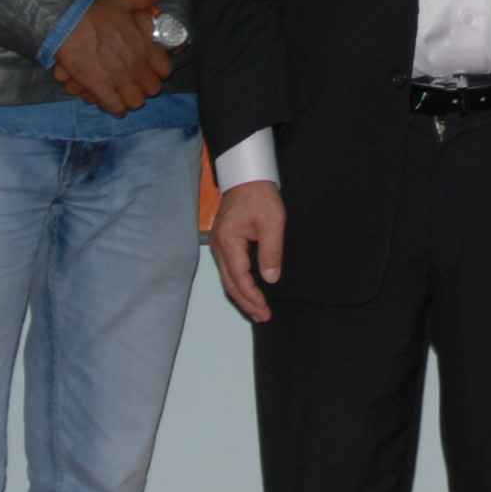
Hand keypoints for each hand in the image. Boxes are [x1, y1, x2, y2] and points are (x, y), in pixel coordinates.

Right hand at [50, 0, 173, 115]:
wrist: (68, 23)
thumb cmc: (96, 12)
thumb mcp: (125, 1)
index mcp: (145, 47)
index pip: (165, 70)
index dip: (160, 71)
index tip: (152, 70)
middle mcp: (136, 65)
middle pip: (152, 89)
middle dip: (145, 87)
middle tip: (136, 83)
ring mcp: (118, 78)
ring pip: (135, 102)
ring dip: (131, 100)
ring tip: (125, 95)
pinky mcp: (99, 87)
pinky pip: (114, 106)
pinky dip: (115, 108)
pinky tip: (112, 104)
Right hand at [211, 179, 285, 323]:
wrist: (246, 175)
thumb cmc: (260, 196)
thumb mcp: (272, 222)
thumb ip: (271, 251)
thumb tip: (270, 279)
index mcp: (228, 242)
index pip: (239, 278)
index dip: (252, 297)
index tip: (265, 310)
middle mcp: (218, 246)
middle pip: (229, 283)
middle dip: (245, 303)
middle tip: (262, 317)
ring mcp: (218, 244)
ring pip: (227, 278)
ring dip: (241, 296)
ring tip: (257, 310)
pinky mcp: (223, 242)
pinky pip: (228, 270)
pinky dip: (238, 284)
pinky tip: (249, 290)